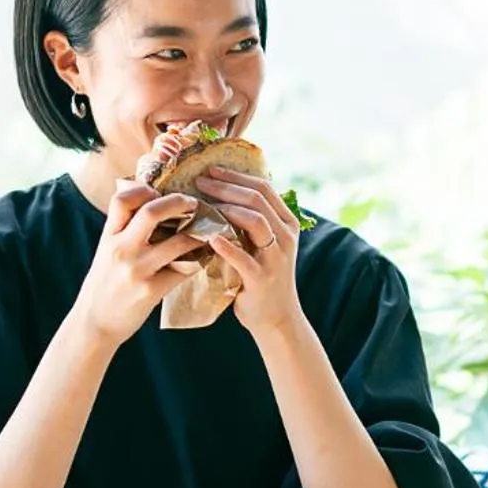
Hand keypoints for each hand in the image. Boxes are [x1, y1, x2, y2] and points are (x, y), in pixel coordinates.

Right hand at [69, 180, 206, 347]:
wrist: (95, 323)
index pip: (122, 199)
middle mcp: (121, 249)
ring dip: (198, 234)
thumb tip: (149, 203)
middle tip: (194, 203)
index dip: (143, 189)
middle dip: (178, 202)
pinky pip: (183, 270)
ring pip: (178, 242)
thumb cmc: (104, 284)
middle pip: (152, 212)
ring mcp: (137, 270)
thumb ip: (123, 230)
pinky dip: (197, 262)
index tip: (158, 191)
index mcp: (109, 236)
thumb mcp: (106, 251)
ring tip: (207, 231)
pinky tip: (203, 258)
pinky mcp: (151, 291)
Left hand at [197, 167, 306, 337]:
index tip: (210, 170)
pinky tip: (209, 236)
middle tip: (200, 181)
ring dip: (226, 209)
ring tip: (201, 204)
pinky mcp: (262, 279)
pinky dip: (226, 245)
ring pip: (255, 221)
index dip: (235, 176)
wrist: (275, 317)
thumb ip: (250, 221)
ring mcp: (275, 258)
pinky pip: (243, 258)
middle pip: (257, 200)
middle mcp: (285, 237)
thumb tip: (220, 191)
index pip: (264, 188)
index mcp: (287, 223)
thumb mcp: (263, 244)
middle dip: (226, 187)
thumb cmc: (261, 276)